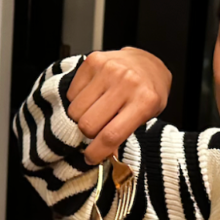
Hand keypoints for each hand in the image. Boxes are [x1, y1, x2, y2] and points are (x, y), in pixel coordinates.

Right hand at [68, 48, 170, 163]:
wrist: (147, 63)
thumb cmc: (147, 92)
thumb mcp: (146, 117)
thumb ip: (124, 135)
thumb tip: (102, 156)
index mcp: (144, 101)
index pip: (111, 135)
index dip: (96, 152)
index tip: (91, 157)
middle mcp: (126, 83)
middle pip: (88, 124)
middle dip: (88, 134)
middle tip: (95, 131)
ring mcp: (108, 70)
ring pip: (76, 110)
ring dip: (80, 117)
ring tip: (94, 111)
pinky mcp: (93, 61)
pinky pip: (72, 92)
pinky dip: (77, 100)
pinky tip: (91, 96)